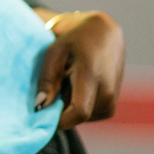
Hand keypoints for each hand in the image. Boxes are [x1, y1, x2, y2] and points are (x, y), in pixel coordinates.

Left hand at [35, 10, 124, 129]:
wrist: (104, 33)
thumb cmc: (74, 40)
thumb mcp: (54, 53)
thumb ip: (46, 80)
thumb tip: (39, 107)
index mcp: (91, 76)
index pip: (79, 112)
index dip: (59, 120)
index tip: (42, 113)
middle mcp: (108, 90)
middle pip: (78, 117)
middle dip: (62, 110)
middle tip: (56, 87)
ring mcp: (113, 98)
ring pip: (83, 118)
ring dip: (70, 107)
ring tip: (68, 83)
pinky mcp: (112, 104)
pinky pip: (90, 115)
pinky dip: (80, 106)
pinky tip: (77, 87)